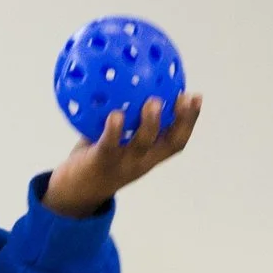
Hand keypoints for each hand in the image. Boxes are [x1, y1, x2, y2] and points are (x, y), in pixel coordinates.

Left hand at [40, 93, 202, 217]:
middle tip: (183, 97)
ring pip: (143, 144)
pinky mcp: (102, 163)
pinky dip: (114, 130)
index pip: (177, 138)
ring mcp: (123, 164)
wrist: (75, 193)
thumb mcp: (114, 138)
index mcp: (149, 155)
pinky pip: (110, 145)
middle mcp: (142, 161)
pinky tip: (115, 114)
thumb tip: (126, 79)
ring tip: (154, 102)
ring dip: (151, 123)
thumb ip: (123, 116)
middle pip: (170, 143)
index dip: (190, 119)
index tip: (196, 96)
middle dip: (181, 121)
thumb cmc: (98, 158)